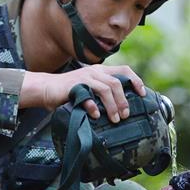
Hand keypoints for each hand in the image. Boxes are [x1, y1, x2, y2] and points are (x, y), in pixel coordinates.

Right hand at [21, 65, 145, 122]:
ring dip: (112, 105)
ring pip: (105, 89)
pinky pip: (86, 96)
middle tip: (125, 115)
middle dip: (124, 100)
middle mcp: (94, 72)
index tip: (143, 94)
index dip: (136, 81)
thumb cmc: (70, 92)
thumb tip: (123, 108)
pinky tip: (95, 115)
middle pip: (116, 83)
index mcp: (101, 71)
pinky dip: (93, 106)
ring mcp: (84, 78)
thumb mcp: (90, 89)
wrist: (46, 89)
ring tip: (115, 119)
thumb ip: (104, 93)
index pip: (124, 70)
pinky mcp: (73, 87)